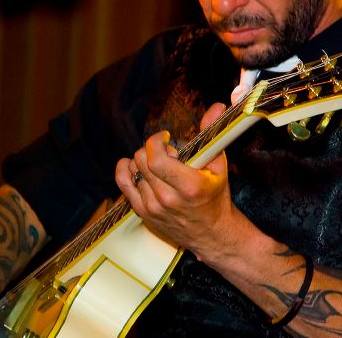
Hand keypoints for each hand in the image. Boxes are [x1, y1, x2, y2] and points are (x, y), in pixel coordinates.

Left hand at [115, 103, 240, 261]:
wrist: (211, 234)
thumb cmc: (216, 197)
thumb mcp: (218, 166)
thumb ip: (212, 134)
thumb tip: (216, 106)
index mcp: (188, 186)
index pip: (155, 158)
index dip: (156, 142)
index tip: (165, 139)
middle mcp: (167, 199)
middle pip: (141, 160)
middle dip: (151, 149)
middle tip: (165, 153)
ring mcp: (152, 208)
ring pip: (132, 170)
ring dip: (142, 162)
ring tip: (158, 165)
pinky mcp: (142, 213)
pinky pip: (123, 184)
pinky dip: (128, 171)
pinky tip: (138, 168)